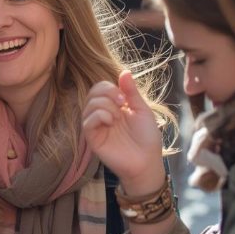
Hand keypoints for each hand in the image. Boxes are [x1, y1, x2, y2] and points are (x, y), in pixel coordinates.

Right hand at [82, 71, 164, 193]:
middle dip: (107, 93)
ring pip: (89, 105)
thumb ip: (131, 92)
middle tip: (122, 104)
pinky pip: (87, 121)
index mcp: (113, 107)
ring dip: (105, 105)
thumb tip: (124, 72)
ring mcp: (97, 127)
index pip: (100, 88)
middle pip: (92, 93)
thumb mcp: (142, 110)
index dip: (109, 87)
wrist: (147, 161)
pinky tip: (111, 122)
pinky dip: (99, 116)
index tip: (124, 98)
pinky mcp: (93, 139)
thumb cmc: (147, 138)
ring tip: (117, 117)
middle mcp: (102, 115)